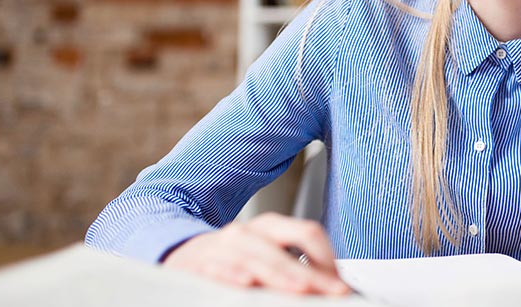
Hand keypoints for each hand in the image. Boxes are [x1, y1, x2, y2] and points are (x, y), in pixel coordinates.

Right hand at [162, 212, 350, 294]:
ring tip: (301, 288)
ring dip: (280, 275)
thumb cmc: (232, 258)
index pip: (307, 233)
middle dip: (311, 274)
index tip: (340, 282)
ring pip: (255, 258)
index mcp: (269, 227)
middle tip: (333, 292)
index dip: (327, 257)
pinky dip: (232, 275)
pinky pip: (217, 268)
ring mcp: (222, 247)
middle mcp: (247, 232)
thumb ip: (295, 266)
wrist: (180, 253)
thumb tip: (331, 284)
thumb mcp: (266, 255)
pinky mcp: (199, 264)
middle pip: (284, 250)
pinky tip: (246, 283)